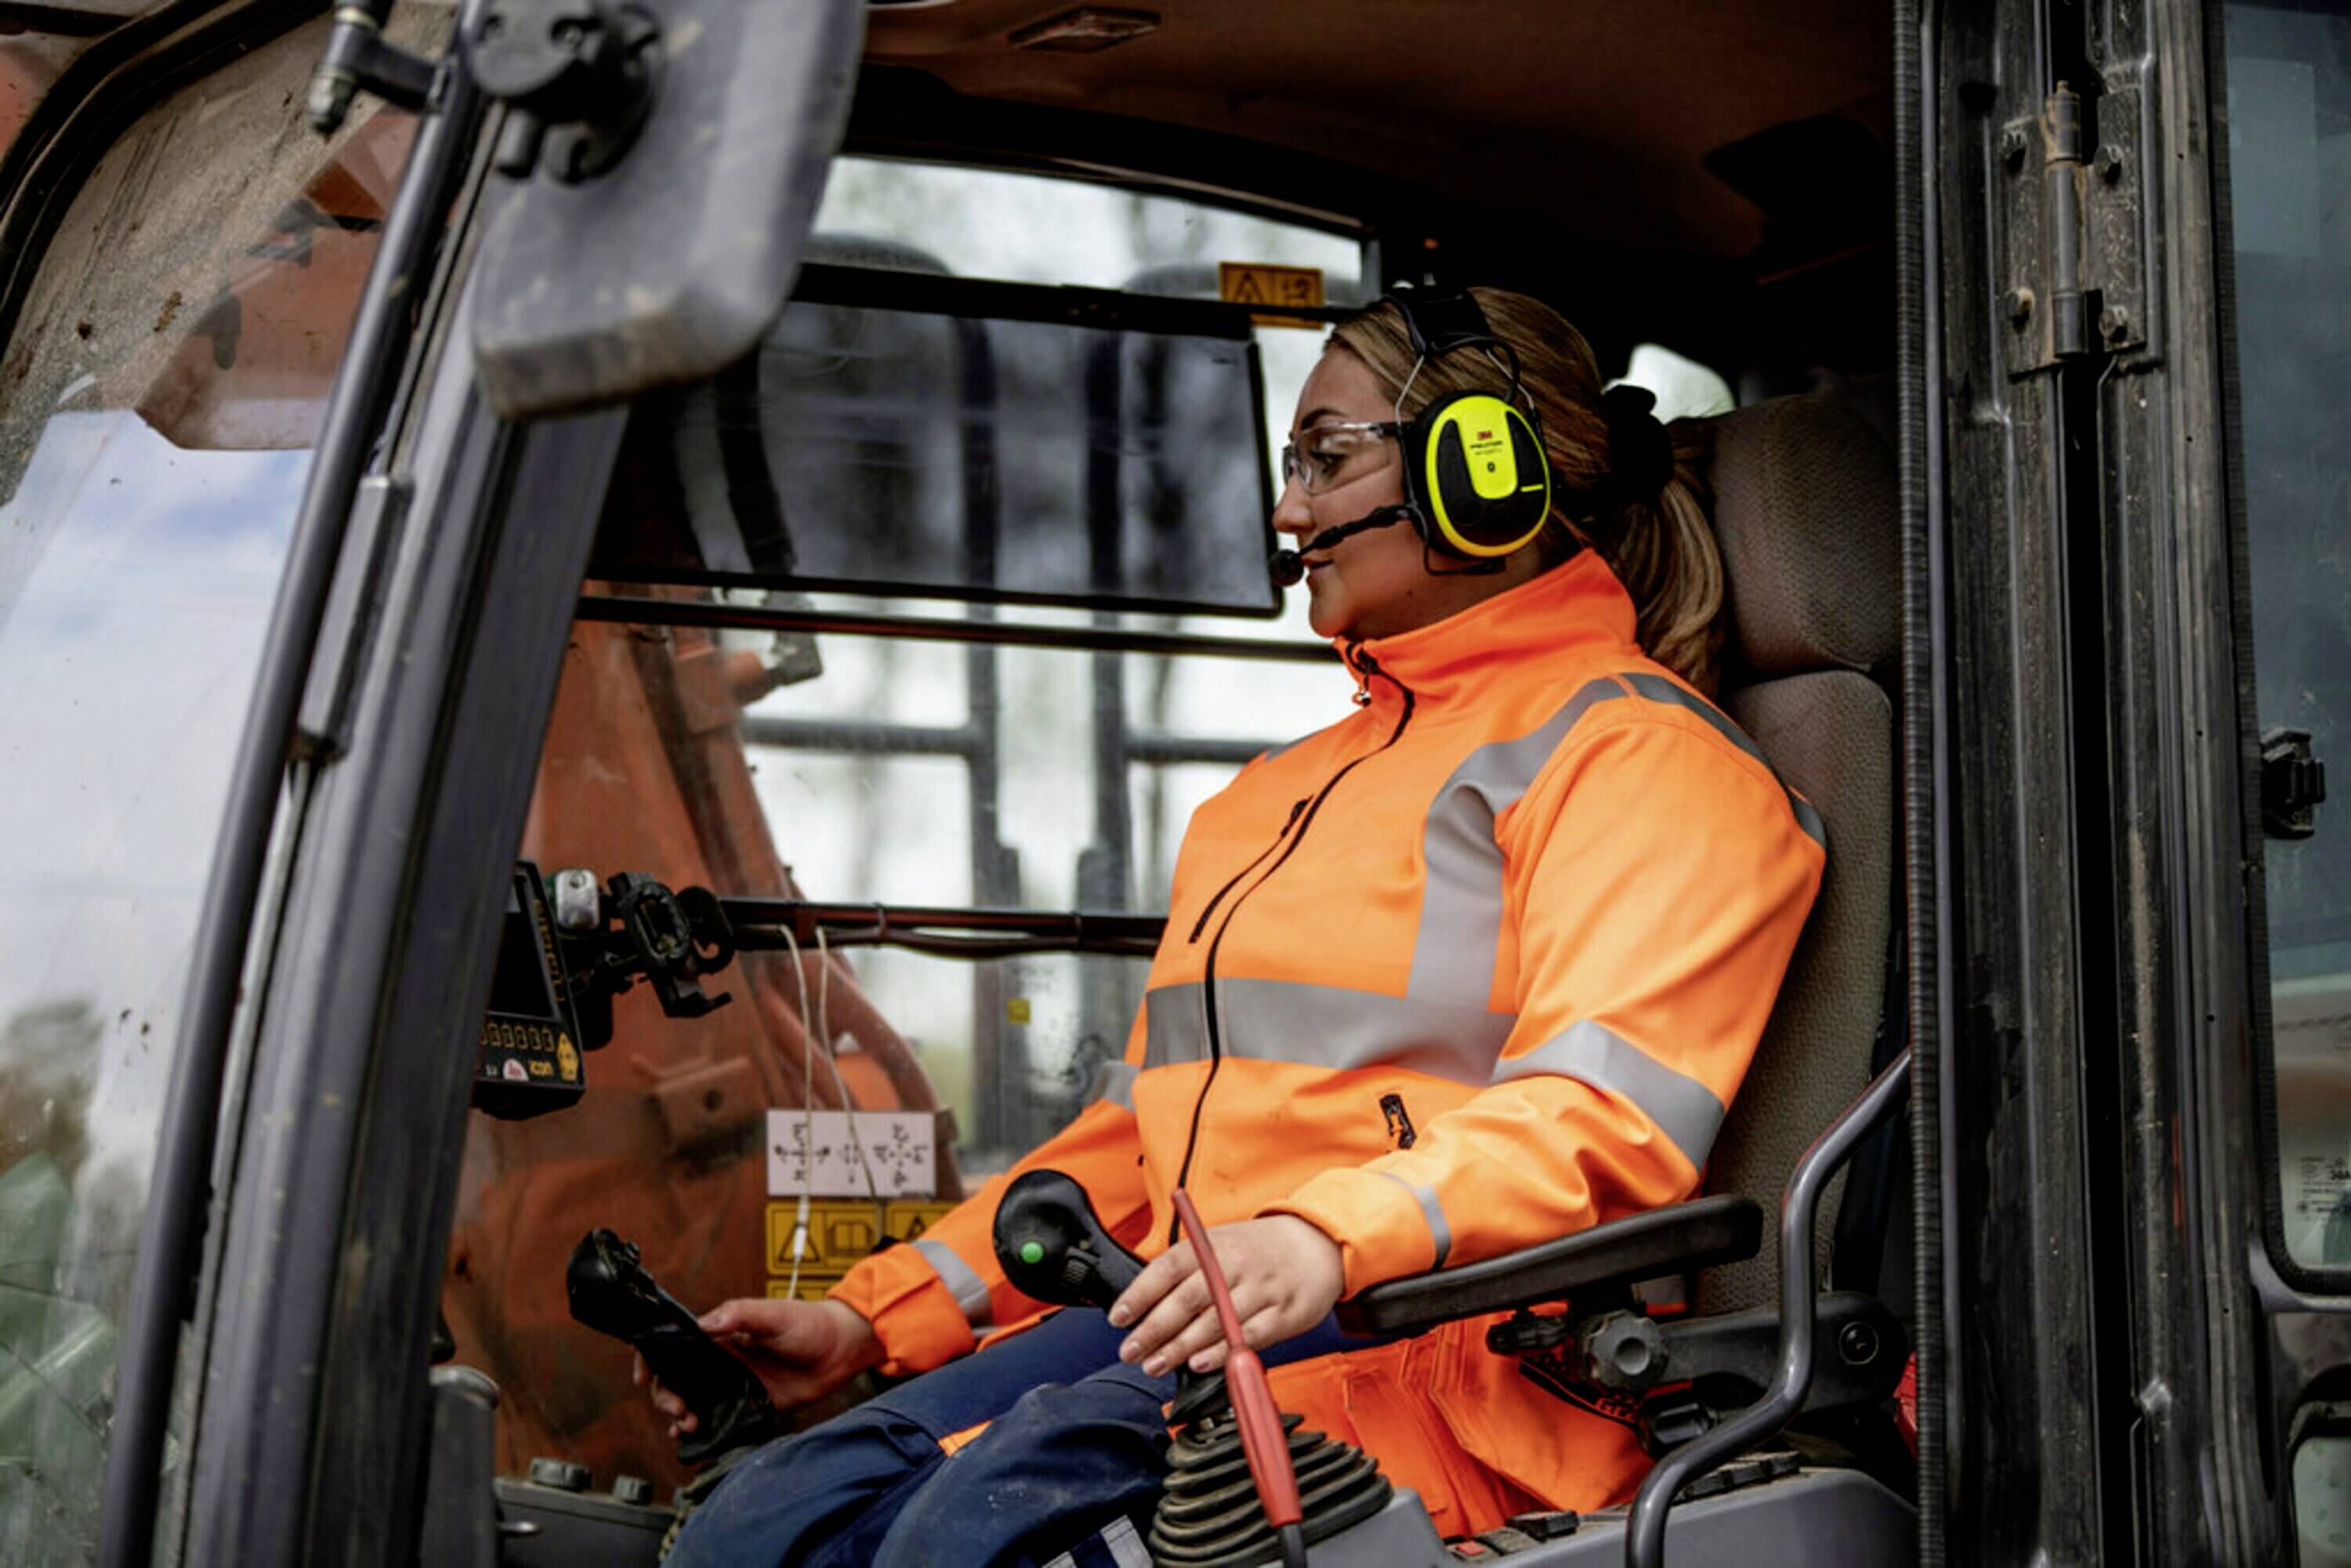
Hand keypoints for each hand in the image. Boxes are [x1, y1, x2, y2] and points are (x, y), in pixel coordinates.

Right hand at [633, 1297, 881, 1434]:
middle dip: (666, 1396)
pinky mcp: (750, 1406)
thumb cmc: (810, 1323)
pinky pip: (718, 1422)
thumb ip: (739, 1315)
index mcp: (721, 1335)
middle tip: (679, 1409)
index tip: (644, 1376)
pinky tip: (696, 1437)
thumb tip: (704, 1325)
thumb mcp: (773, 1313)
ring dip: (679, 1415)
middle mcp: (721, 1361)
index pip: (674, 1344)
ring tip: (687, 1424)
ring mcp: (734, 1385)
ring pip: (692, 1403)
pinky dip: (702, 1432)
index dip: (652, 1358)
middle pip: (675, 1379)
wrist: (841, 1350)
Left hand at [1107, 1216, 1343, 1376]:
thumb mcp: (1221, 1243)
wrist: (1319, 1244)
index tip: (1118, 1318)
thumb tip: (1145, 1304)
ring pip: (1214, 1320)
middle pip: (1186, 1298)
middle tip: (1131, 1351)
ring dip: (1181, 1347)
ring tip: (1155, 1364)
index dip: (1140, 1294)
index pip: (1167, 1268)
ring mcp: (1260, 1289)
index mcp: (1213, 1245)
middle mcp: (1234, 1264)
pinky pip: (1249, 1335)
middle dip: (1153, 1329)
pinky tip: (1200, 1364)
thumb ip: (1187, 1270)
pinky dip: (1222, 1351)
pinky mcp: (1283, 1313)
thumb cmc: (1260, 1249)